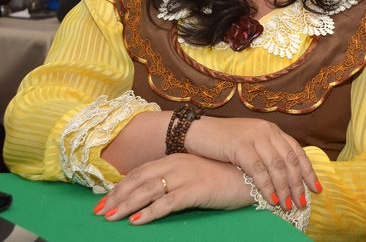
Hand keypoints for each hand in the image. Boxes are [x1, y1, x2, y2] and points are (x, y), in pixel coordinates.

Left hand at [96, 153, 251, 223]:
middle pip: (139, 180)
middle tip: (99, 212)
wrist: (252, 176)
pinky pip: (167, 202)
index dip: (120, 186)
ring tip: (111, 218)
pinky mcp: (196, 189)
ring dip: (127, 205)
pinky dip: (150, 212)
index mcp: (176, 159)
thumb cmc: (225, 178)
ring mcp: (186, 176)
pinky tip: (138, 221)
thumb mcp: (196, 175)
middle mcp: (177, 164)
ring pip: (148, 191)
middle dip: (116, 197)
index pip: (141, 172)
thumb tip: (153, 194)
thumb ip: (176, 180)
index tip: (104, 200)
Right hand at [185, 116, 318, 210]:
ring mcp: (253, 137)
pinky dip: (267, 186)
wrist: (195, 130)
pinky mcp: (240, 146)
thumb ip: (266, 152)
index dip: (308, 171)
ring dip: (285, 188)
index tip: (316, 188)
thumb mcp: (249, 142)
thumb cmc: (222, 141)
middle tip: (303, 202)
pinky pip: (258, 170)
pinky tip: (272, 198)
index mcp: (271, 130)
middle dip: (298, 184)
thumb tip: (283, 174)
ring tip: (289, 205)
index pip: (296, 151)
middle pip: (289, 160)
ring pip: (276, 166)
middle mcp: (266, 131)